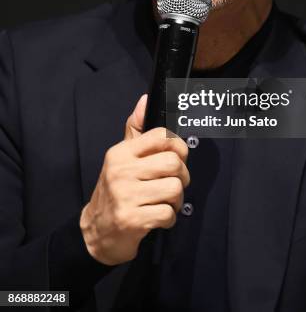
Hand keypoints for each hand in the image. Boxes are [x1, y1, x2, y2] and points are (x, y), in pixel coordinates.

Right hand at [79, 94, 189, 264]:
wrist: (95, 233)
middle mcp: (121, 171)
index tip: (179, 157)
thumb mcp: (121, 158)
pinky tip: (158, 218)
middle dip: (182, 176)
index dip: (179, 146)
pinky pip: (168, 214)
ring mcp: (125, 196)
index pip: (161, 136)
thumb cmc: (114, 191)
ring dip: (177, 200)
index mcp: (121, 153)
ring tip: (166, 202)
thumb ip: (135, 130)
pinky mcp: (132, 220)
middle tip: (174, 184)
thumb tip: (145, 100)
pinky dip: (169, 219)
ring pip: (175, 188)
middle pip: (173, 163)